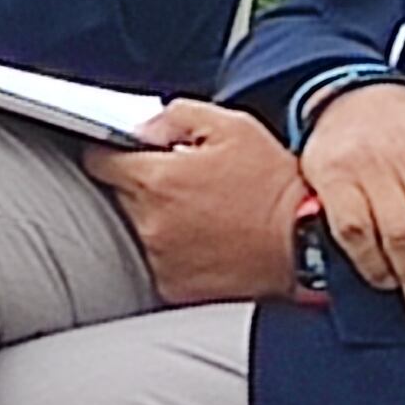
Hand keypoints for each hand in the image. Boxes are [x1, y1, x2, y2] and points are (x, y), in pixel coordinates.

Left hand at [78, 99, 307, 303]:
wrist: (307, 242)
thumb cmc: (273, 183)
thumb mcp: (231, 128)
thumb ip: (175, 117)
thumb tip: (141, 128)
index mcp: (156, 179)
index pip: (97, 161)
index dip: (112, 153)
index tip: (127, 155)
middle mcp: (149, 223)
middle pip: (114, 196)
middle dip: (137, 186)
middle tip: (177, 184)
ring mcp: (159, 259)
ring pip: (132, 230)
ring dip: (152, 219)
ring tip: (194, 214)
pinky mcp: (173, 287)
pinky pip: (154, 262)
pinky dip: (168, 251)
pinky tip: (200, 240)